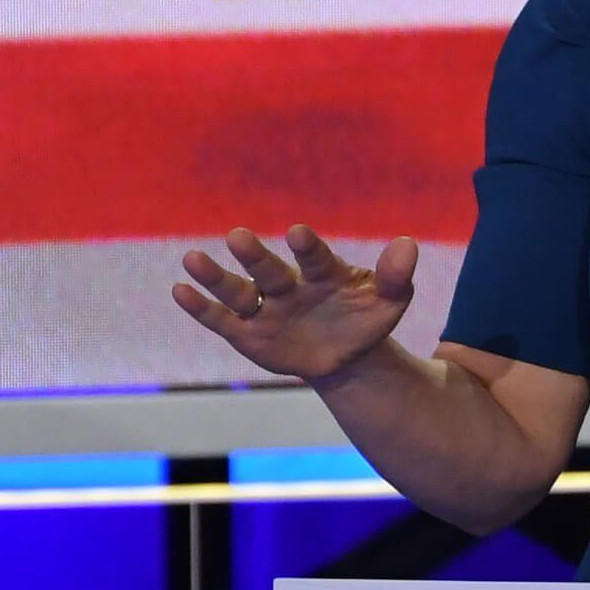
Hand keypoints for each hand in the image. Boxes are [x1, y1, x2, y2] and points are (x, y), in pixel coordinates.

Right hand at [172, 224, 417, 382]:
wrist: (348, 355)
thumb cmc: (367, 320)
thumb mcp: (390, 302)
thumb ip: (397, 276)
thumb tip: (408, 244)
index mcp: (324, 272)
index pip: (315, 257)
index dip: (307, 247)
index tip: (298, 233)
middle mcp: (290, 285)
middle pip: (270, 270)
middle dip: (255, 257)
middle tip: (238, 237)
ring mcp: (266, 309)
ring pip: (238, 291)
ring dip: (217, 277)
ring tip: (193, 259)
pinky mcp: (248, 334)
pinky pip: (222, 320)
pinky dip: (202, 307)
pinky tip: (180, 290)